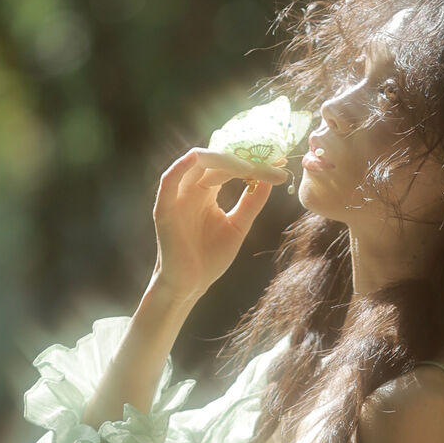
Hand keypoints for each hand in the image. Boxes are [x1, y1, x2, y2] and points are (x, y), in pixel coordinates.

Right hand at [152, 147, 288, 303]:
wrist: (190, 285)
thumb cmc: (210, 257)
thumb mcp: (238, 225)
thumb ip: (252, 202)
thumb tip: (271, 179)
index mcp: (207, 190)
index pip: (228, 165)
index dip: (251, 161)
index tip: (278, 162)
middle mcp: (192, 187)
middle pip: (215, 159)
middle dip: (242, 157)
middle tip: (269, 161)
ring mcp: (177, 195)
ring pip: (195, 163)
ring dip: (220, 158)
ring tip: (247, 164)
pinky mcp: (164, 207)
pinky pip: (169, 180)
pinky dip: (181, 166)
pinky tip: (198, 158)